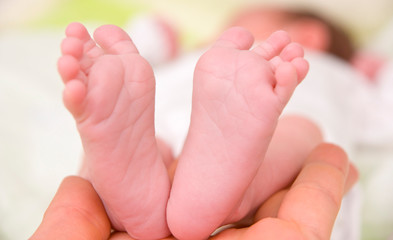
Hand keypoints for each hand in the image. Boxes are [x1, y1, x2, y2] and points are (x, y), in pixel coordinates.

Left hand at [30, 143, 356, 239]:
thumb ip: (76, 219)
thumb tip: (81, 181)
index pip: (182, 198)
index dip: (192, 166)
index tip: (200, 139)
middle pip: (236, 195)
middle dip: (251, 163)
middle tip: (262, 126)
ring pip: (280, 203)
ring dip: (295, 169)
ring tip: (307, 133)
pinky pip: (313, 217)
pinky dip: (325, 187)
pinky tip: (332, 158)